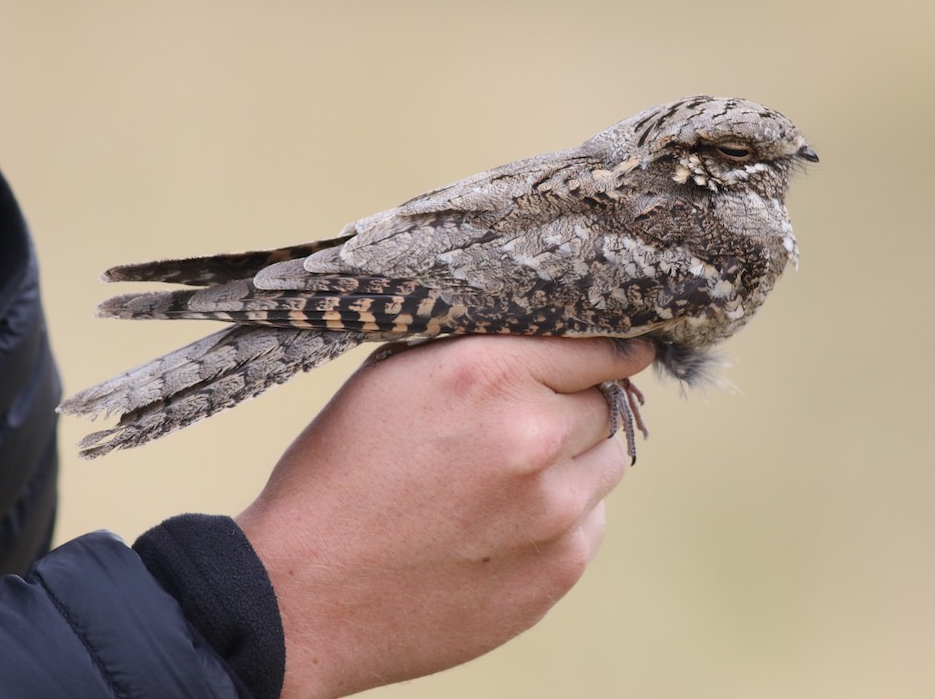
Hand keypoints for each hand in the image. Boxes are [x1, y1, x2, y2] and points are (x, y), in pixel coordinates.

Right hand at [236, 335, 653, 698]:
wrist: (303, 593)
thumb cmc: (338, 475)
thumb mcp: (392, 378)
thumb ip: (477, 351)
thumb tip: (545, 341)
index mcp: (489, 372)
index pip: (596, 346)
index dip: (613, 349)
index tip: (631, 351)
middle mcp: (532, 434)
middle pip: (605, 403)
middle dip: (577, 407)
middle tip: (531, 425)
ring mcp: (552, 508)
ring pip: (607, 462)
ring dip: (577, 460)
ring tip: (514, 478)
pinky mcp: (559, 567)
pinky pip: (592, 521)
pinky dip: (565, 515)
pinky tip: (506, 525)